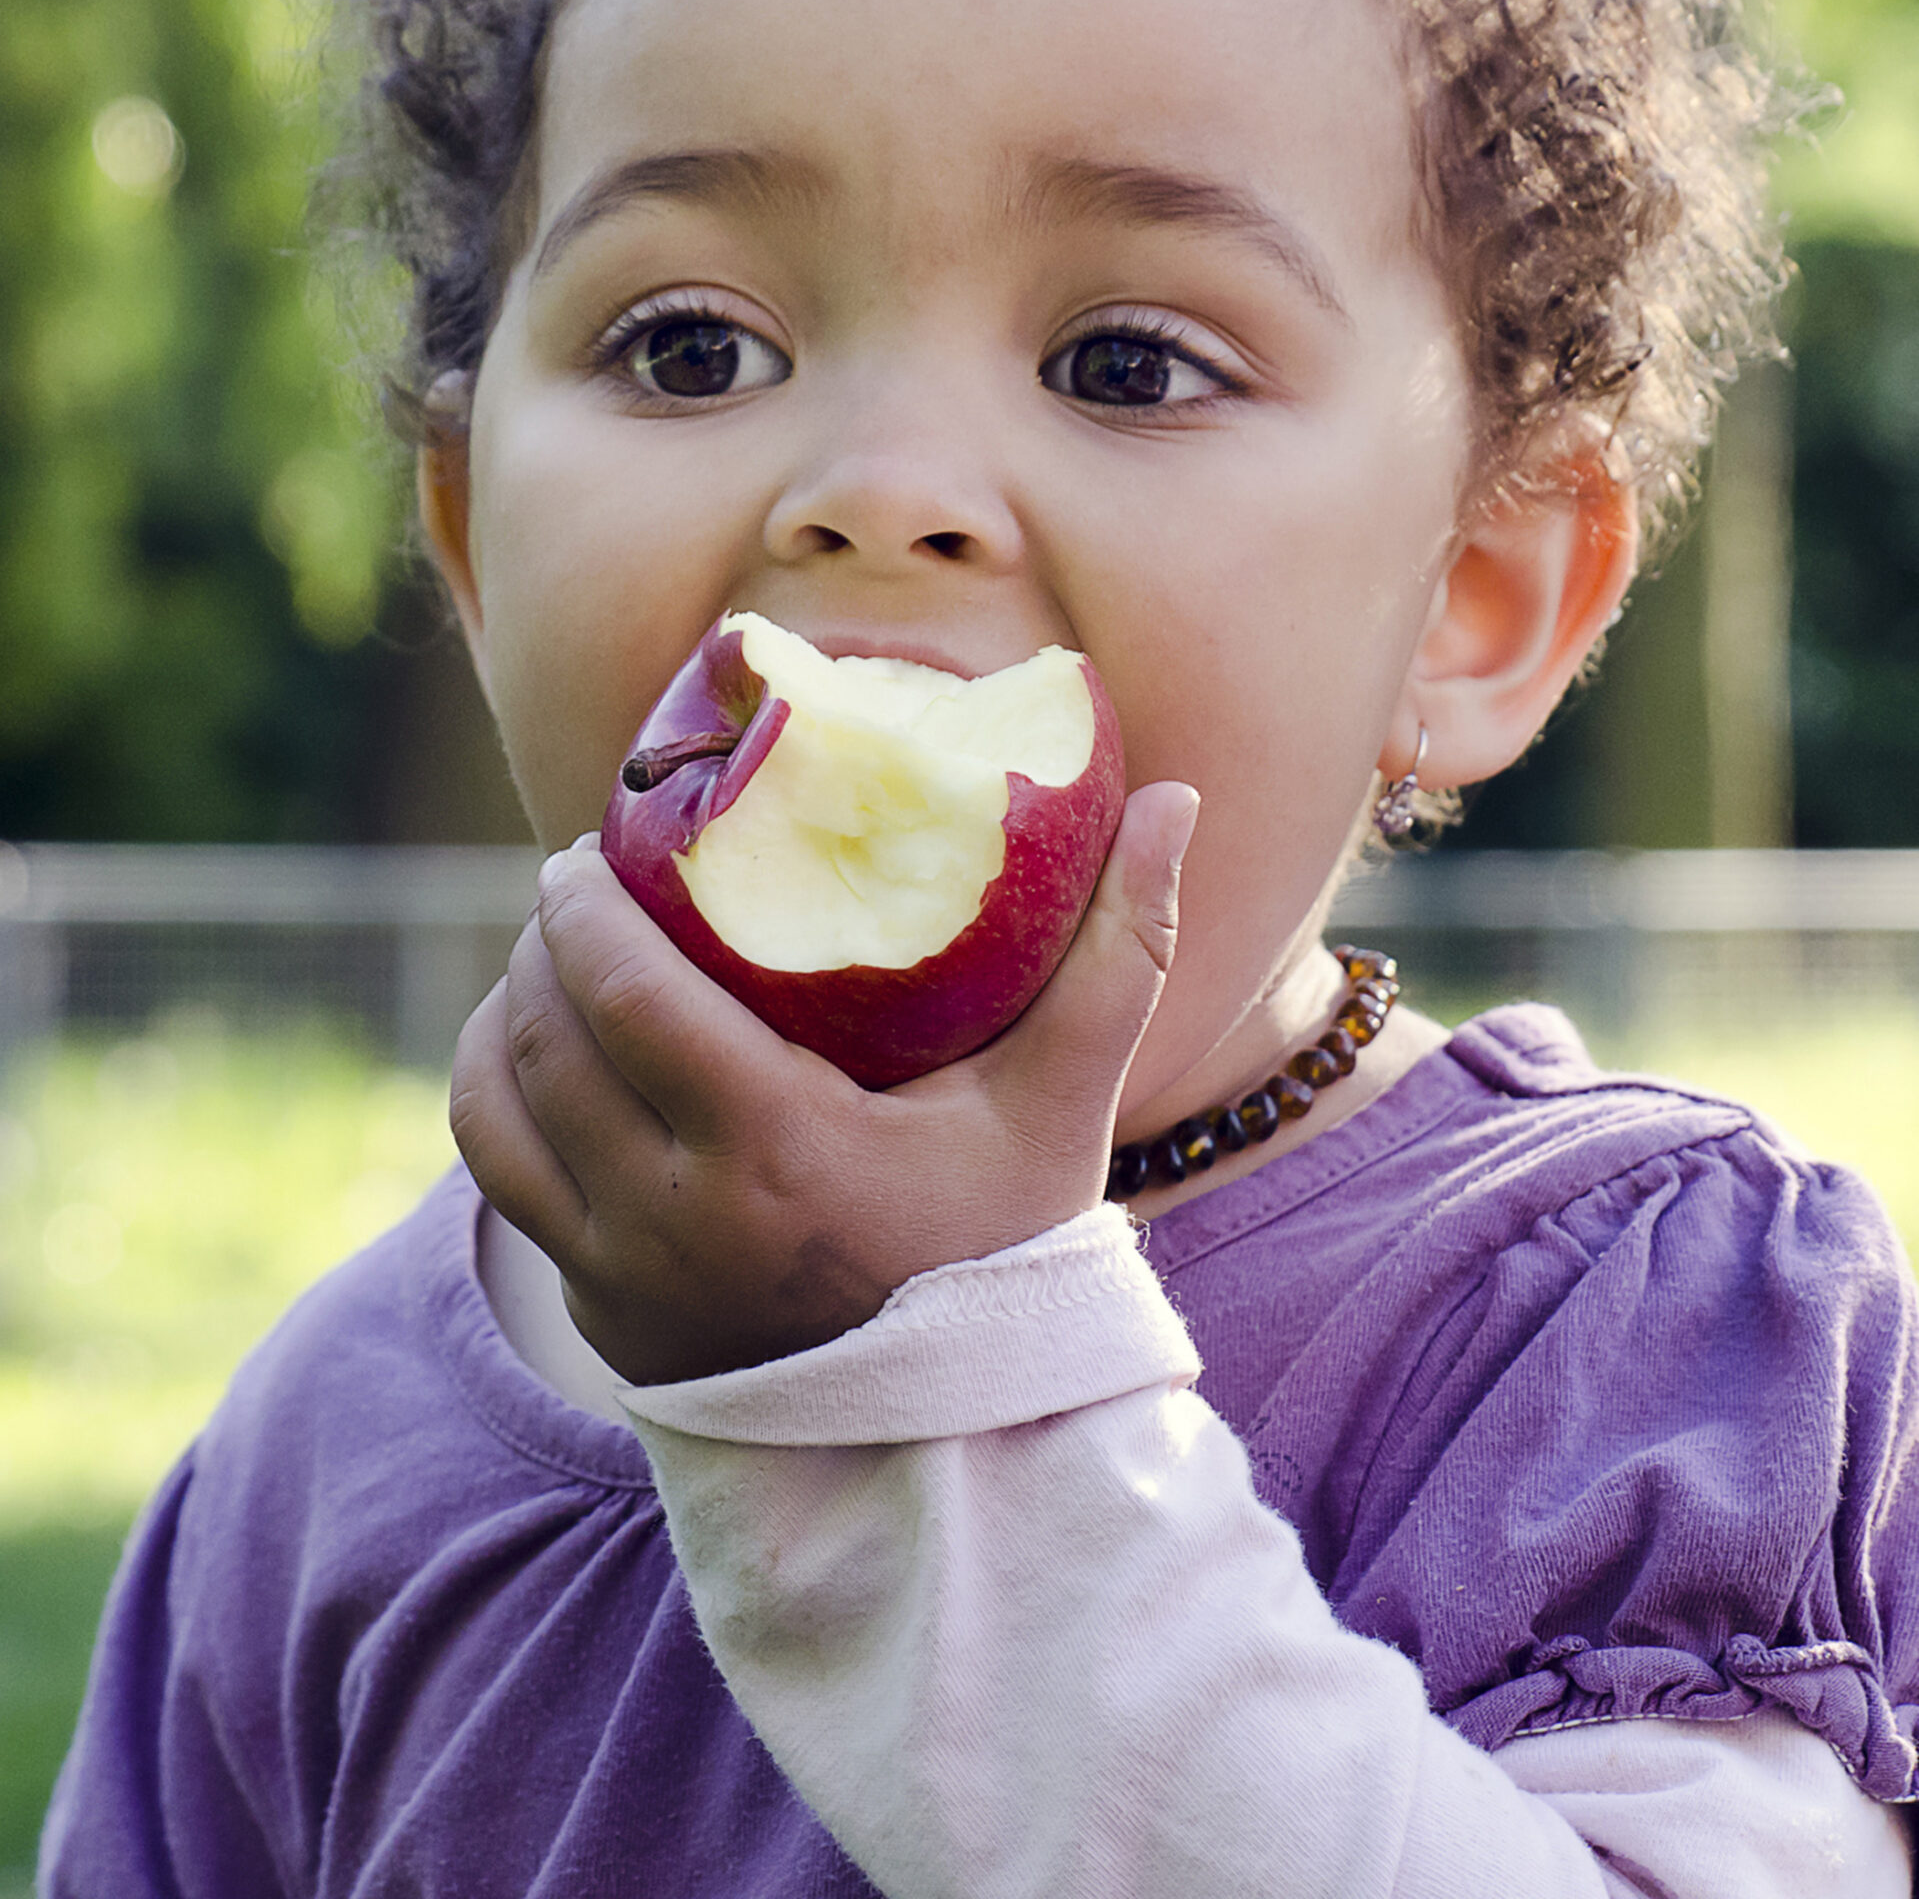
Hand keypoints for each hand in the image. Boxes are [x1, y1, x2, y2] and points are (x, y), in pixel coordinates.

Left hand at [449, 781, 1198, 1384]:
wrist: (957, 1450)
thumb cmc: (1010, 1255)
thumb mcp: (1064, 1104)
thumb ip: (1123, 952)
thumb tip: (1178, 799)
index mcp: (774, 1151)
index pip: (624, 996)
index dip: (580, 909)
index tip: (584, 847)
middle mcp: (675, 1218)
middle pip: (549, 1040)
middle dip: (540, 943)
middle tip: (569, 885)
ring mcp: (622, 1278)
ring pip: (502, 1113)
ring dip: (503, 1018)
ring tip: (541, 962)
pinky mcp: (599, 1317)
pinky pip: (503, 1187)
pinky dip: (495, 1103)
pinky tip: (526, 1059)